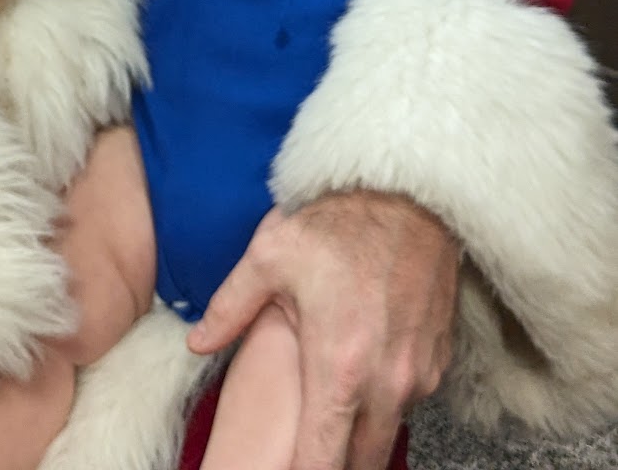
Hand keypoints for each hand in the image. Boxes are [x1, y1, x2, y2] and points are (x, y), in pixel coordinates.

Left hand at [188, 191, 458, 469]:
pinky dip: (389, 398)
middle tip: (307, 447)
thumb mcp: (269, 257)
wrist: (408, 194)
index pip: (322, 459)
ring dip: (364, 430)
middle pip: (363, 460)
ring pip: (390, 430)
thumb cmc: (336, 223)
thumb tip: (198, 343)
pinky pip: (413, 399)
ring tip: (334, 414)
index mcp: (339, 369)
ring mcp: (419, 373)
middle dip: (335, 460)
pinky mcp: (440, 357)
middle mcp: (387, 382)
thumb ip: (230, 307)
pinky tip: (365, 374)